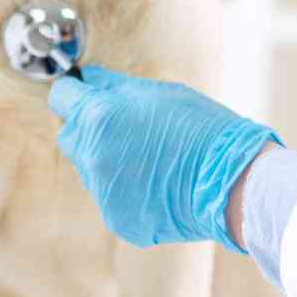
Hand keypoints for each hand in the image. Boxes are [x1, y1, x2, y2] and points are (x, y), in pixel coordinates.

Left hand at [48, 66, 278, 251]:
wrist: (234, 182)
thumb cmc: (204, 129)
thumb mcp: (160, 93)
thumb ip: (115, 86)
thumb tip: (89, 78)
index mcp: (100, 117)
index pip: (62, 97)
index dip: (75, 93)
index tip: (86, 94)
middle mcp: (93, 156)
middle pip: (71, 136)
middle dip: (89, 128)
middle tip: (125, 126)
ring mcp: (103, 192)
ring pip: (89, 169)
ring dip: (108, 159)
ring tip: (150, 156)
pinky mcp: (117, 218)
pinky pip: (109, 196)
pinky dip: (125, 188)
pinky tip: (156, 181)